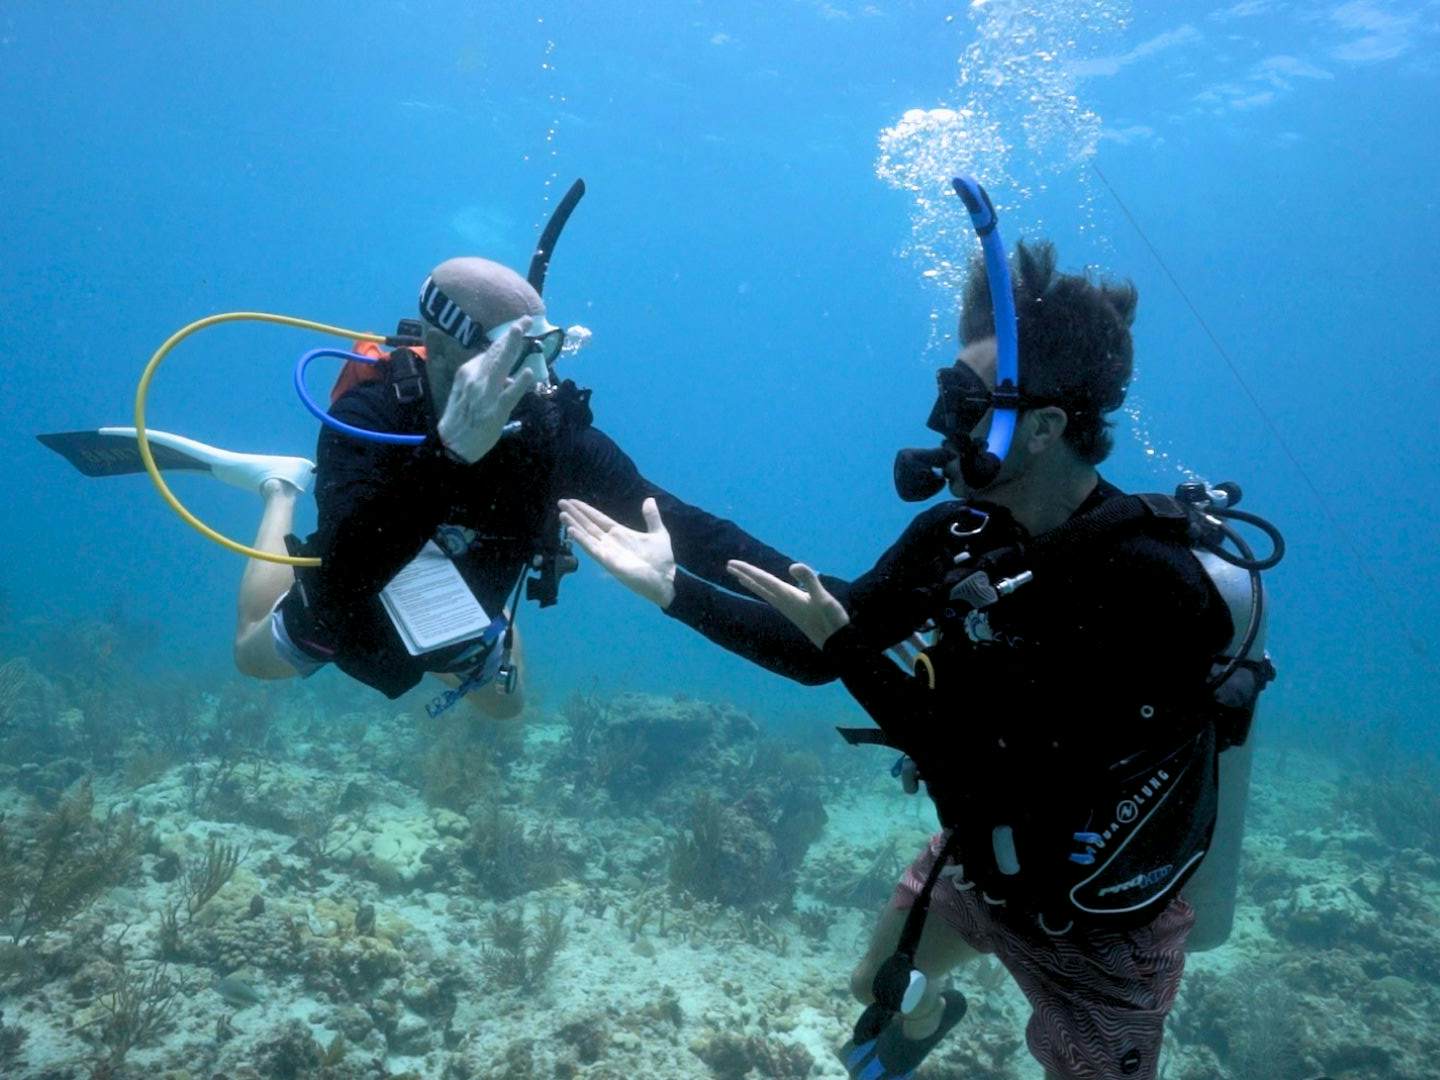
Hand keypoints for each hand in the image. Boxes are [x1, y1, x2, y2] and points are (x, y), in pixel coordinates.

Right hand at [437, 319, 537, 462]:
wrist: (452, 445)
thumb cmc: (460, 419)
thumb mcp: (467, 392)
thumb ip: (485, 381)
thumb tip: (508, 376)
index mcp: (468, 372)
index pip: (491, 352)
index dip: (506, 338)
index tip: (519, 325)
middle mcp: (476, 379)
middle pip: (496, 352)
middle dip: (512, 334)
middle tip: (526, 319)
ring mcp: (486, 394)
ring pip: (501, 365)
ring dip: (511, 347)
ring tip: (521, 330)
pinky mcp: (496, 410)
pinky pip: (509, 395)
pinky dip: (519, 384)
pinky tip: (529, 374)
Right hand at [558, 497, 677, 608]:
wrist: (665, 578)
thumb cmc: (661, 560)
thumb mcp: (658, 533)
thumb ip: (651, 517)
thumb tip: (649, 500)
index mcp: (620, 533)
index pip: (598, 519)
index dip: (586, 510)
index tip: (573, 501)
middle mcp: (610, 541)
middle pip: (588, 525)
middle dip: (575, 514)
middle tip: (560, 502)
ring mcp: (608, 551)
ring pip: (586, 535)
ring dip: (574, 524)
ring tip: (562, 514)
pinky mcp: (608, 561)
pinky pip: (592, 549)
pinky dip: (581, 540)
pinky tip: (571, 531)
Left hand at [726, 560, 849, 647]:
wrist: (836, 644)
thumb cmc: (832, 621)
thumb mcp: (824, 599)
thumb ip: (810, 581)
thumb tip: (792, 566)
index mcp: (788, 597)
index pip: (764, 580)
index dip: (748, 570)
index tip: (732, 564)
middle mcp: (784, 603)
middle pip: (759, 586)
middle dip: (745, 575)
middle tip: (728, 566)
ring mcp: (789, 609)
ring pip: (765, 593)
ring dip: (752, 583)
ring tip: (741, 578)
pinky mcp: (794, 612)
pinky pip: (773, 597)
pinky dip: (765, 591)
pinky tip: (767, 591)